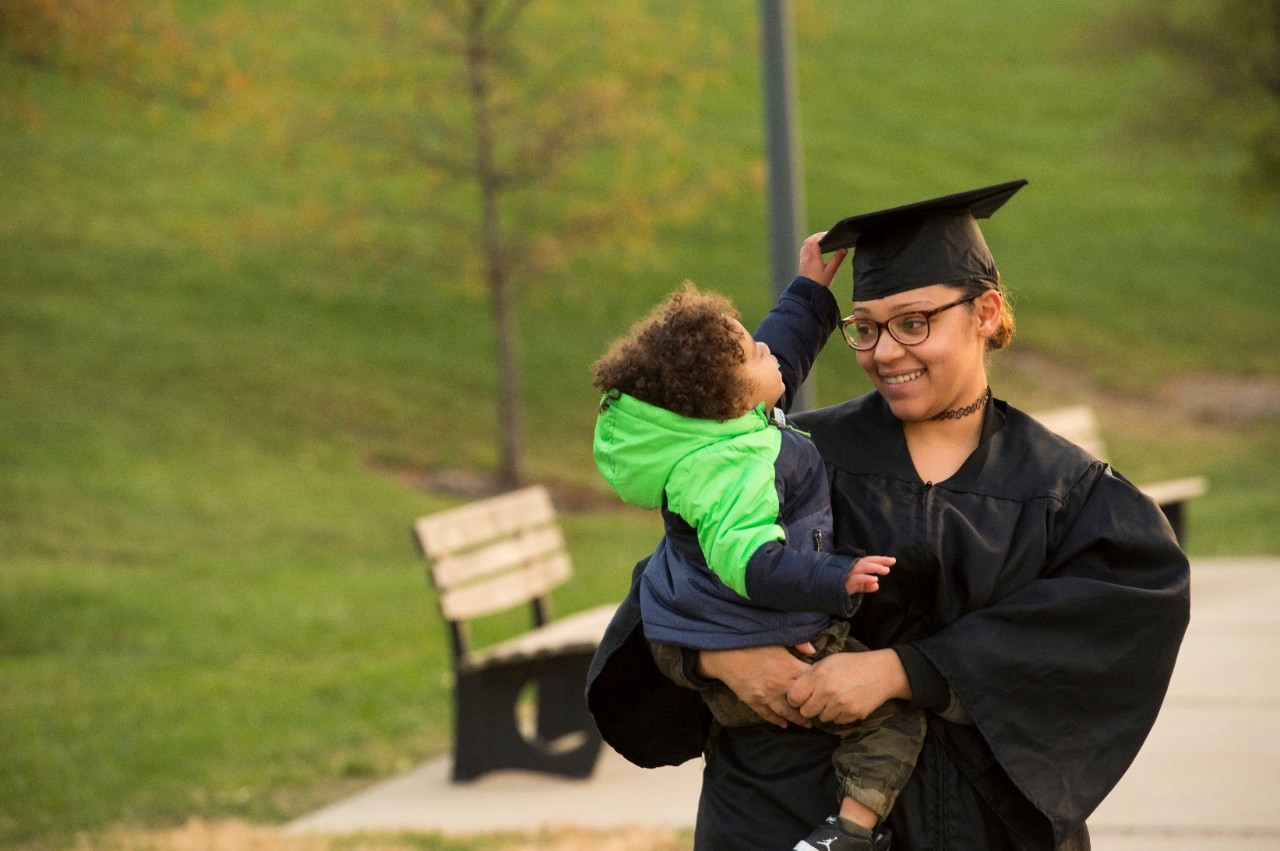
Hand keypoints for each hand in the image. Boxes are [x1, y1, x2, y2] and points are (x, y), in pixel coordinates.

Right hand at [698, 645, 812, 727]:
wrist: (723, 653)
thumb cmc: (751, 642)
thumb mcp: (776, 638)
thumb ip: (797, 643)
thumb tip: (813, 650)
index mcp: (788, 667)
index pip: (811, 680)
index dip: (820, 684)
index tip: (826, 688)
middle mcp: (780, 684)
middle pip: (802, 701)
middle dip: (813, 706)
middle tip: (822, 711)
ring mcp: (766, 696)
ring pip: (787, 712)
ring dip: (798, 719)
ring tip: (807, 724)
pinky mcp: (754, 701)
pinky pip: (768, 715)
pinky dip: (777, 721)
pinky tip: (784, 724)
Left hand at [787, 648, 910, 725]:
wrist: (881, 672)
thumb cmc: (851, 664)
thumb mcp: (827, 662)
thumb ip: (810, 675)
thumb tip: (794, 690)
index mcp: (819, 675)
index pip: (794, 698)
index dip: (796, 698)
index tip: (801, 696)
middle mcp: (828, 691)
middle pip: (806, 712)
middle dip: (809, 707)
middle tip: (819, 699)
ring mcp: (841, 705)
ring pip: (821, 718)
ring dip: (825, 711)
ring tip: (835, 699)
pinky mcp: (852, 714)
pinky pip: (837, 721)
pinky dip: (839, 715)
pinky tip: (846, 703)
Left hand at [797, 231, 846, 287]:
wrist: (808, 292)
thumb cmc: (819, 283)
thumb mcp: (831, 271)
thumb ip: (837, 259)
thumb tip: (844, 249)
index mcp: (813, 257)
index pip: (815, 241)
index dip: (821, 235)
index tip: (829, 234)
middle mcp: (806, 256)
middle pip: (809, 240)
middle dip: (817, 236)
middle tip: (827, 236)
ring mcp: (803, 259)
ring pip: (805, 244)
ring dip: (813, 240)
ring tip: (822, 241)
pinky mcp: (802, 262)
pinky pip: (804, 249)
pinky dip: (809, 245)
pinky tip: (815, 249)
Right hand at [846, 555, 893, 594]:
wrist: (827, 591)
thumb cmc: (842, 586)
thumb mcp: (857, 586)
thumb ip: (866, 585)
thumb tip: (876, 585)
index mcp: (856, 567)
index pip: (869, 560)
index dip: (881, 560)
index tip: (893, 560)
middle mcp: (852, 567)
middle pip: (867, 561)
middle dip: (879, 562)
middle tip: (891, 563)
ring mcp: (848, 573)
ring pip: (863, 567)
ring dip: (874, 568)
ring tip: (885, 570)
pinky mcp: (846, 581)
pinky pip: (857, 578)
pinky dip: (866, 578)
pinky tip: (875, 579)